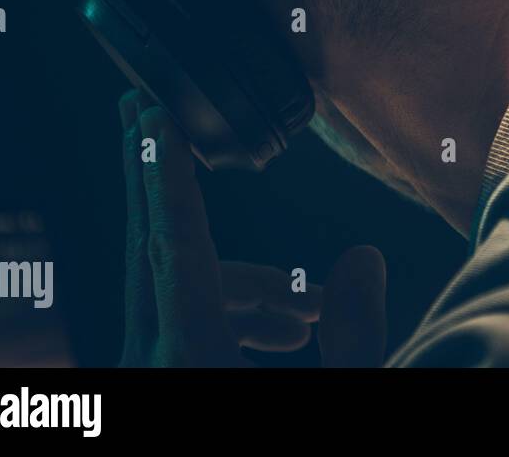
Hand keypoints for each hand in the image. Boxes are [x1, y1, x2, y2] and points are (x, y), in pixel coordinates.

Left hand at [117, 89, 389, 366]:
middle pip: (150, 249)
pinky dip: (230, 317)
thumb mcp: (344, 400)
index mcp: (190, 361)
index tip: (155, 115)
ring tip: (309, 310)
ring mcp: (145, 375)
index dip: (169, 173)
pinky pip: (180, 328)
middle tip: (146, 108)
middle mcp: (150, 365)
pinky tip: (289, 336)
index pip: (176, 247)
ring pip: (178, 295)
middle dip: (157, 174)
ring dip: (242, 283)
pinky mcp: (156, 382)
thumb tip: (362, 259)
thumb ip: (356, 334)